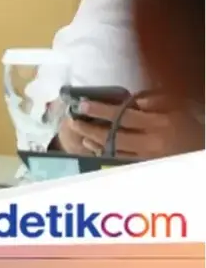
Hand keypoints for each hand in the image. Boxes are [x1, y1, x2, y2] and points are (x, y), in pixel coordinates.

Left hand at [62, 95, 201, 158]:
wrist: (199, 151)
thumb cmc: (188, 126)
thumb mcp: (177, 107)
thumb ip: (157, 100)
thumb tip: (136, 102)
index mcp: (159, 124)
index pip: (123, 116)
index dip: (101, 110)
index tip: (83, 105)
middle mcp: (152, 143)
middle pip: (114, 136)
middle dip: (91, 129)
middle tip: (74, 121)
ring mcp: (149, 158)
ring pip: (115, 152)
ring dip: (95, 143)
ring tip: (81, 135)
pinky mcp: (146, 167)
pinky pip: (121, 162)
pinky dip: (106, 154)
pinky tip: (95, 148)